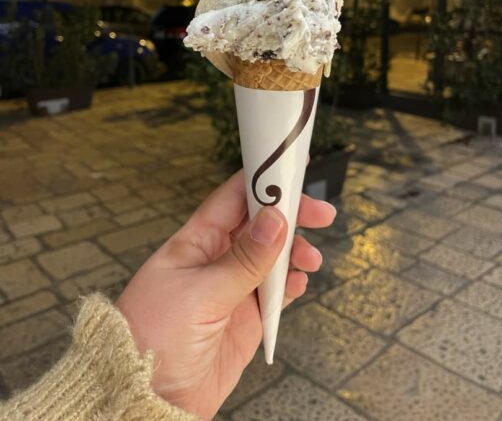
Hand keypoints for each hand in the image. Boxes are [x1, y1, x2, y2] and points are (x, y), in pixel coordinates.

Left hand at [116, 170, 334, 419]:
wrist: (149, 399)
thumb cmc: (155, 337)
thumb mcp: (201, 294)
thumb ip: (243, 260)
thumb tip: (275, 219)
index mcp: (195, 242)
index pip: (232, 198)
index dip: (261, 180)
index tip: (291, 167)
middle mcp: (215, 259)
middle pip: (259, 224)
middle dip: (290, 215)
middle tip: (321, 213)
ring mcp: (232, 288)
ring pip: (272, 256)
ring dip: (294, 251)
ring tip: (310, 260)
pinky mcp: (245, 318)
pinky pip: (275, 291)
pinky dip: (291, 284)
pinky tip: (298, 283)